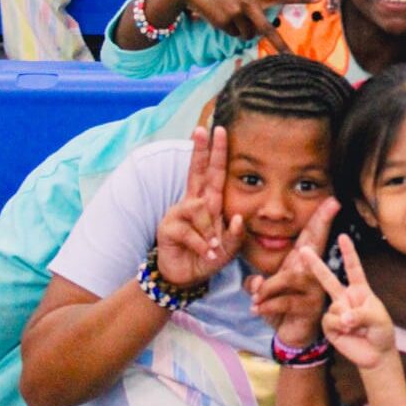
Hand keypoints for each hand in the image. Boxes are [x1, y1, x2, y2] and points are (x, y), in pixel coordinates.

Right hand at [155, 126, 243, 288]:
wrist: (186, 276)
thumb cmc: (209, 257)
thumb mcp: (228, 248)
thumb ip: (235, 235)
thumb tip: (236, 219)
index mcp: (208, 203)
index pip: (212, 174)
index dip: (214, 153)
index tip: (218, 130)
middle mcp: (193, 203)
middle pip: (196, 172)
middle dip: (200, 150)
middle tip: (202, 129)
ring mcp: (178, 213)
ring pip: (200, 209)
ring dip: (211, 231)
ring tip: (213, 248)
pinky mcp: (168, 227)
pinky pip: (191, 231)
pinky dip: (202, 245)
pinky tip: (206, 254)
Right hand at [168, 0, 318, 48]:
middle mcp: (248, 3)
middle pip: (267, 29)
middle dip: (280, 46)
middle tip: (292, 58)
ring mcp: (236, 14)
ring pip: (248, 35)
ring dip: (243, 31)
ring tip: (230, 14)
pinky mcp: (224, 22)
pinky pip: (233, 35)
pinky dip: (229, 30)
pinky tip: (220, 16)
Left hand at [245, 197, 340, 345]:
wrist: (292, 335)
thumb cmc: (281, 307)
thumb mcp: (265, 292)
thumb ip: (256, 284)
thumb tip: (254, 283)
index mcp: (302, 264)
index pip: (311, 237)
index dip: (321, 219)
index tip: (333, 200)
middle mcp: (312, 273)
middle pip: (315, 244)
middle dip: (322, 224)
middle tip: (332, 205)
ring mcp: (313, 290)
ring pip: (290, 278)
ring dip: (269, 287)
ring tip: (255, 298)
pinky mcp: (309, 308)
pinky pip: (285, 302)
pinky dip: (267, 306)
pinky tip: (256, 310)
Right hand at [301, 235, 397, 371]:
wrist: (375, 354)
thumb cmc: (381, 332)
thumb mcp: (377, 319)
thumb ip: (360, 315)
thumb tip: (343, 319)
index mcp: (360, 290)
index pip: (354, 268)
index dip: (348, 252)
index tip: (342, 236)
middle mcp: (345, 297)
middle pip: (328, 278)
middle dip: (315, 264)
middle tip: (302, 249)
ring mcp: (336, 310)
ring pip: (334, 308)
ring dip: (347, 320)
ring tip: (357, 328)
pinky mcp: (330, 325)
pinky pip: (330, 321)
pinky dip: (340, 327)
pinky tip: (348, 333)